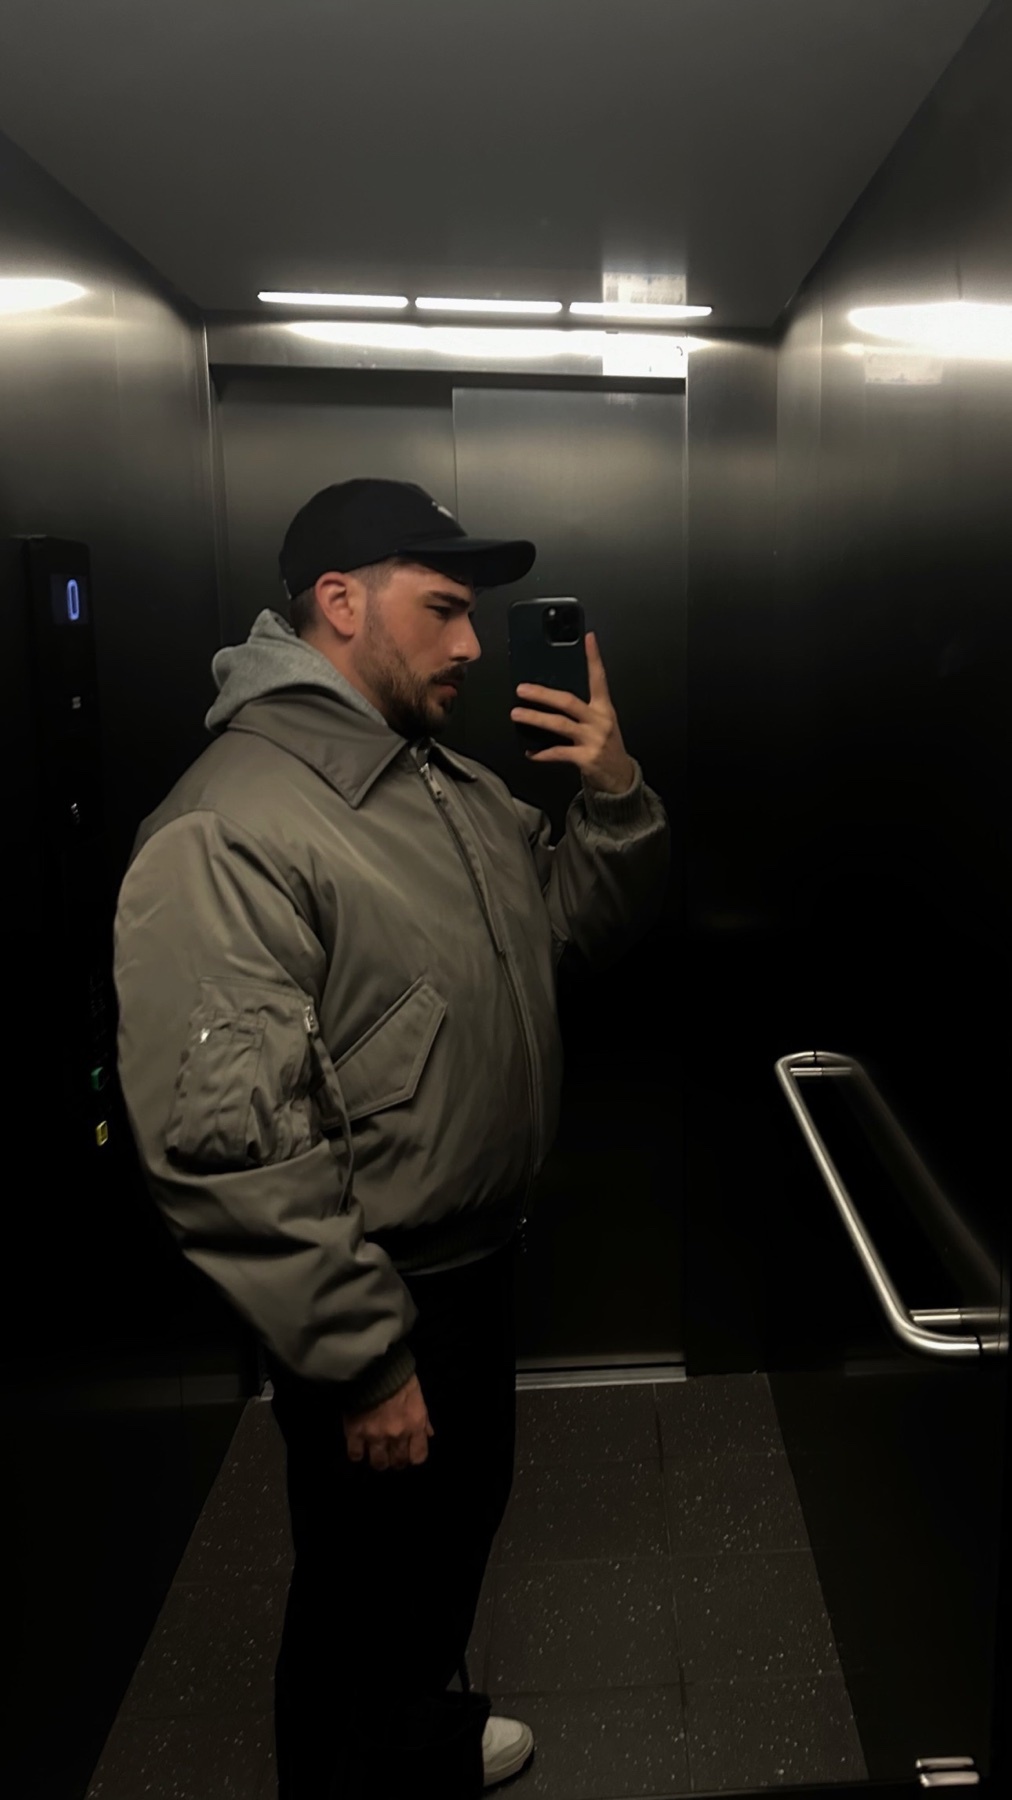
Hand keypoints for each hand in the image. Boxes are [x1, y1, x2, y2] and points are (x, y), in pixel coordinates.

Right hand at [342, 1372, 433, 1469]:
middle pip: (398, 1462)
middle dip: (395, 1460)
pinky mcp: (355, 1432)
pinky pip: (356, 1455)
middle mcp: (397, 1435)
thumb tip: (429, 1434)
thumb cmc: (399, 1377)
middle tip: (390, 1454)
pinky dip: (357, 1453)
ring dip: (378, 1460)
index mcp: (415, 1425)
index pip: (418, 1456)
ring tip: (374, 1452)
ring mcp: (375, 1436)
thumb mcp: (418, 1396)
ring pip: (378, 1463)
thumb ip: (423, 1419)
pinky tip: (358, 1447)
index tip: (407, 1453)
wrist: (373, 1365)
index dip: (412, 1457)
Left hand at [510, 631, 635, 793]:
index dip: (594, 658)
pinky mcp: (586, 758)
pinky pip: (559, 752)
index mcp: (603, 708)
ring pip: (560, 724)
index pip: (599, 678)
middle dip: (543, 694)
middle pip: (569, 701)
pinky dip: (542, 753)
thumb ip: (581, 710)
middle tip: (523, 689)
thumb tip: (549, 697)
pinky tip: (530, 752)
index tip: (588, 639)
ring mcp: (594, 739)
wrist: (619, 778)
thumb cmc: (605, 747)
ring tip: (517, 714)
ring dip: (535, 718)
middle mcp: (600, 721)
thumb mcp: (600, 723)